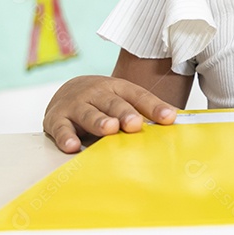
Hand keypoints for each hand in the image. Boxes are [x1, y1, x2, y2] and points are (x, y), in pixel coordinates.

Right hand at [43, 75, 178, 153]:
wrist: (68, 91)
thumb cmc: (104, 101)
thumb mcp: (125, 100)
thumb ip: (146, 111)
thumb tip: (177, 120)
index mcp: (118, 88)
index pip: (139, 96)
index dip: (154, 106)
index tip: (170, 118)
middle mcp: (96, 93)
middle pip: (113, 103)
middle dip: (124, 113)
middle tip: (135, 124)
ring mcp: (75, 104)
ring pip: (88, 113)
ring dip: (99, 121)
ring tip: (109, 129)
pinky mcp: (56, 118)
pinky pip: (61, 128)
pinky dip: (65, 137)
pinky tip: (72, 146)